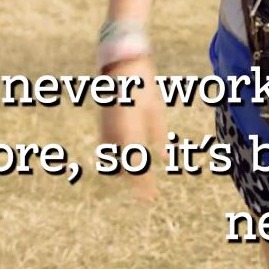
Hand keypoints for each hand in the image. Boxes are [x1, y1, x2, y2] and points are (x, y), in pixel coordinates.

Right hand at [98, 55, 166, 201]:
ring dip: (125, 170)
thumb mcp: (157, 112)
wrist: (123, 69)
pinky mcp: (102, 128)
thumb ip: (160, 136)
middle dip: (135, 181)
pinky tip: (128, 156)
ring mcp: (106, 132)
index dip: (144, 187)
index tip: (150, 199)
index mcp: (131, 133)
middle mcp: (115, 136)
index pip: (137, 168)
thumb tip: (165, 156)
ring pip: (113, 164)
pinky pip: (109, 152)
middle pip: (123, 171)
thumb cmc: (145, 89)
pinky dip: (118, 158)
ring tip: (139, 172)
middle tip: (148, 192)